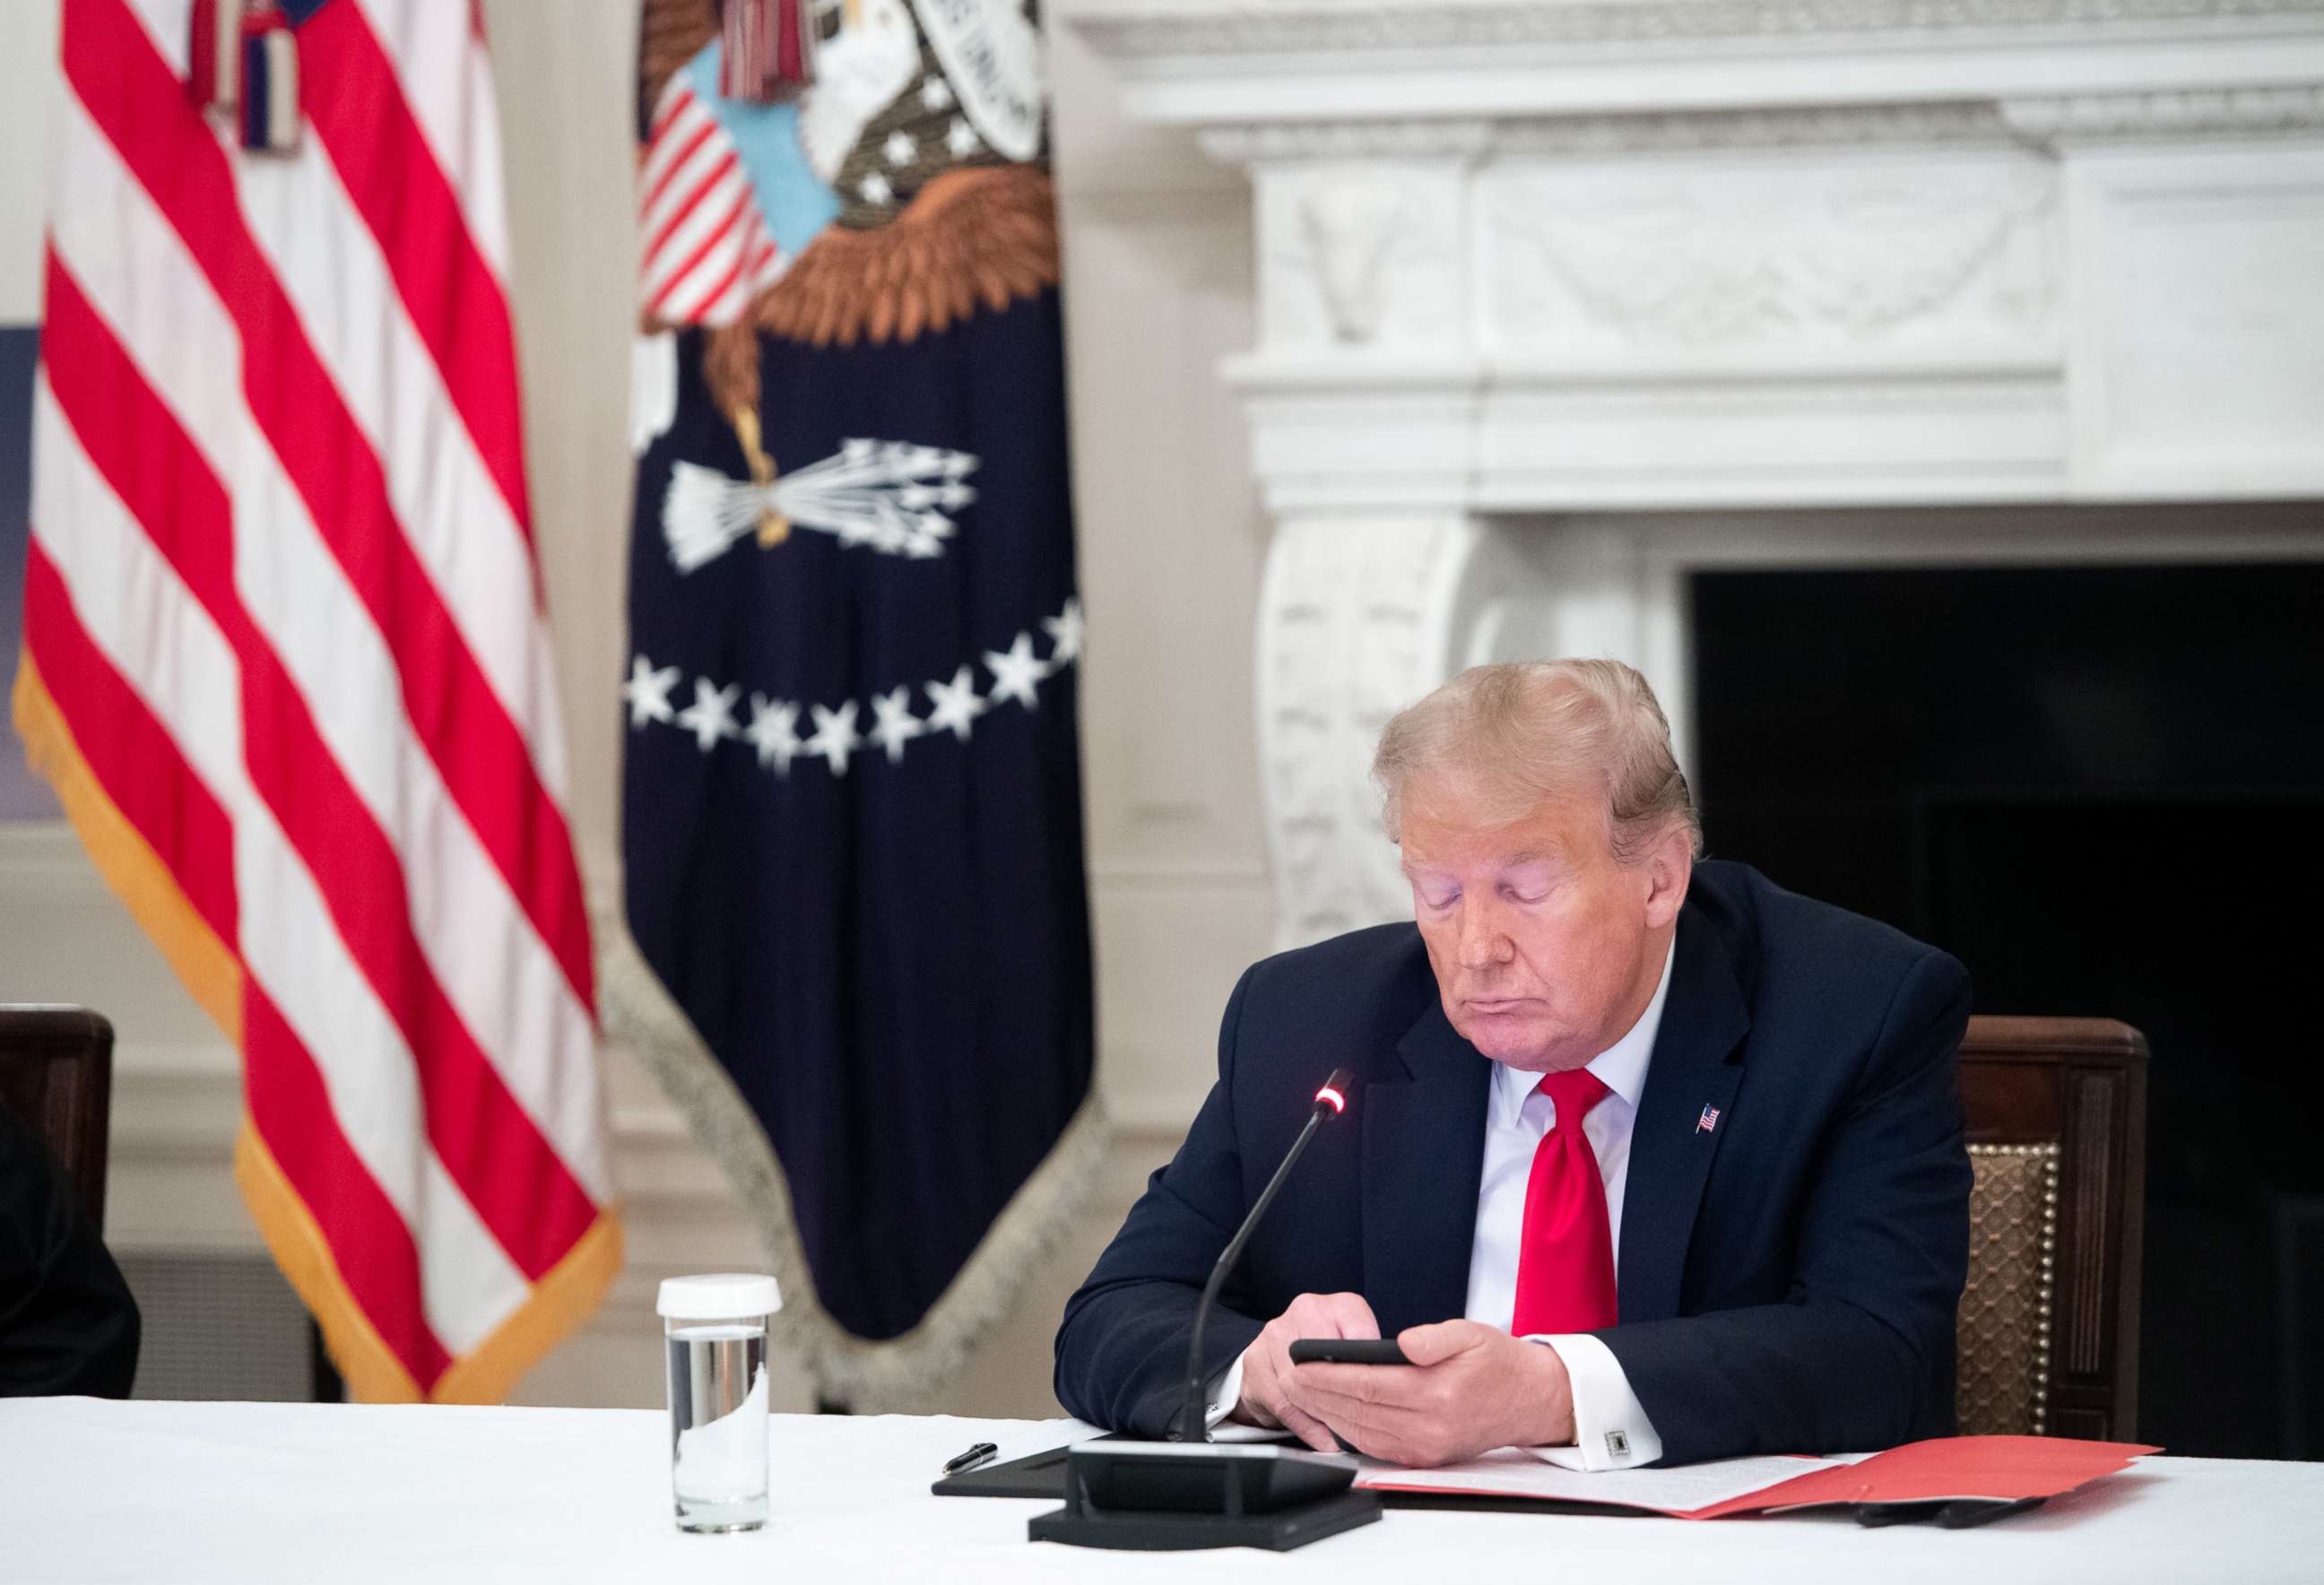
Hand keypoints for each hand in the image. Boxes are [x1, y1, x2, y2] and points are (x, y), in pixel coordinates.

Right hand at [1229, 1292, 1380, 1452]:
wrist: (1282, 1346)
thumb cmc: (1329, 1349)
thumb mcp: (1361, 1344)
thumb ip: (1374, 1356)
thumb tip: (1389, 1382)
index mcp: (1340, 1305)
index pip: (1360, 1331)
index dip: (1368, 1365)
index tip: (1377, 1392)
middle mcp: (1305, 1309)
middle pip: (1325, 1360)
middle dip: (1342, 1397)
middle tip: (1359, 1426)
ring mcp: (1275, 1332)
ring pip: (1301, 1384)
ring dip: (1323, 1415)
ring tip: (1342, 1437)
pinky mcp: (1255, 1359)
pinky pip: (1282, 1401)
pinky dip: (1304, 1425)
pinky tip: (1321, 1438)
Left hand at [1283, 1319, 1575, 1466]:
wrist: (1528, 1400)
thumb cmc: (1497, 1362)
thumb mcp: (1470, 1334)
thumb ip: (1433, 1338)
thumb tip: (1402, 1344)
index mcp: (1438, 1393)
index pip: (1368, 1384)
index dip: (1329, 1374)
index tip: (1300, 1362)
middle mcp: (1429, 1427)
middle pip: (1358, 1410)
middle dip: (1317, 1394)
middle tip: (1288, 1376)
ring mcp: (1426, 1447)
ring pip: (1362, 1432)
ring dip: (1326, 1414)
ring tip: (1300, 1392)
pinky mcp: (1425, 1457)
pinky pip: (1376, 1446)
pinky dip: (1348, 1431)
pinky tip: (1331, 1414)